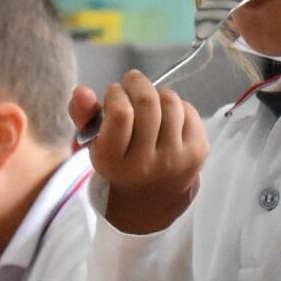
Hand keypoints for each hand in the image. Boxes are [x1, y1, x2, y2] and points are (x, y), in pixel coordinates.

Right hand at [68, 73, 206, 234]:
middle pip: (148, 103)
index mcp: (114, 162)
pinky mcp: (198, 152)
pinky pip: (189, 111)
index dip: (117, 93)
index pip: (120, 113)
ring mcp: (176, 159)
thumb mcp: (95, 142)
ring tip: (149, 102)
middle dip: (138, 83)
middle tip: (132, 82)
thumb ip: (83, 114)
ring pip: (170, 102)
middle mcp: (146, 164)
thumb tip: (82, 91)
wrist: (151, 197)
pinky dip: (177, 105)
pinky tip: (167, 117)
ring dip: (158, 93)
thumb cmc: (119, 160)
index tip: (115, 92)